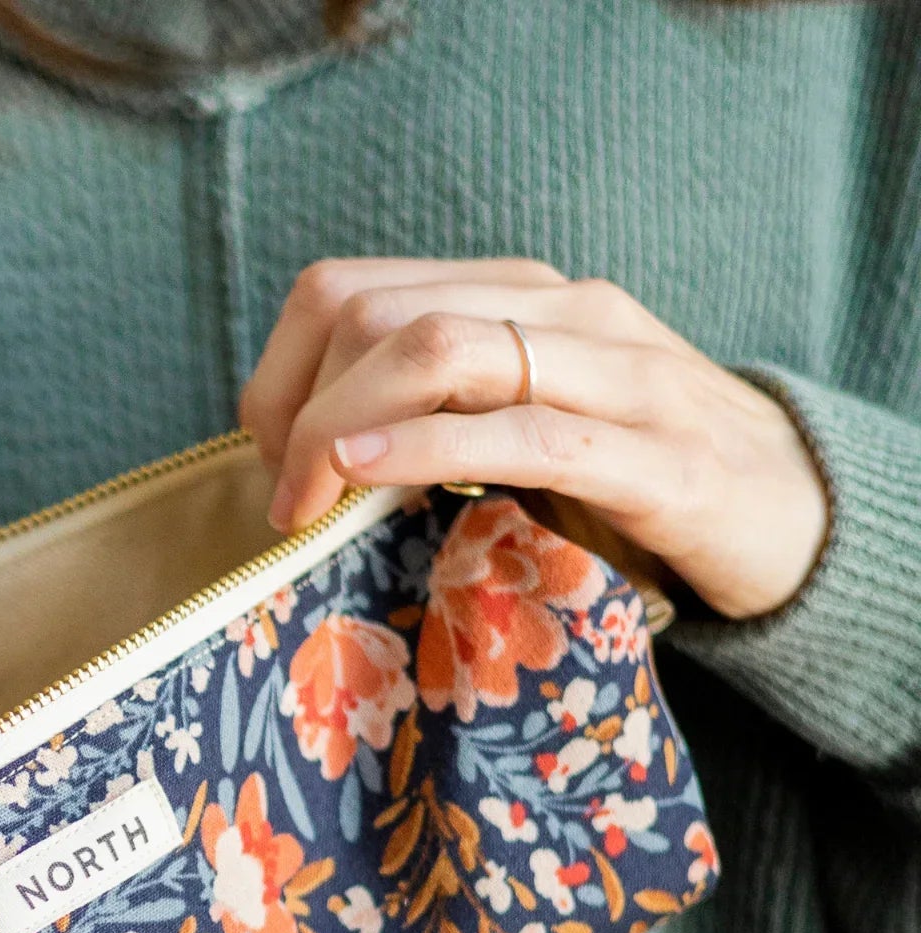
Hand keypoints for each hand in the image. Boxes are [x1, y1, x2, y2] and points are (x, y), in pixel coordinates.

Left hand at [241, 257, 829, 620]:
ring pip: (441, 349)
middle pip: (376, 316)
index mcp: (514, 297)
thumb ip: (430, 417)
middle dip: (297, 411)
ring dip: (340, 427)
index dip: (281, 376)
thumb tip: (303, 460)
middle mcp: (561, 311)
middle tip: (287, 501)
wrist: (788, 511)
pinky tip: (367, 473)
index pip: (347, 291)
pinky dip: (426, 447)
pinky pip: (524, 433)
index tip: (273, 463)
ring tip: (308, 500)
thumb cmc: (627, 476)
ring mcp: (616, 374)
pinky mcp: (657, 455)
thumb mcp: (512, 427)